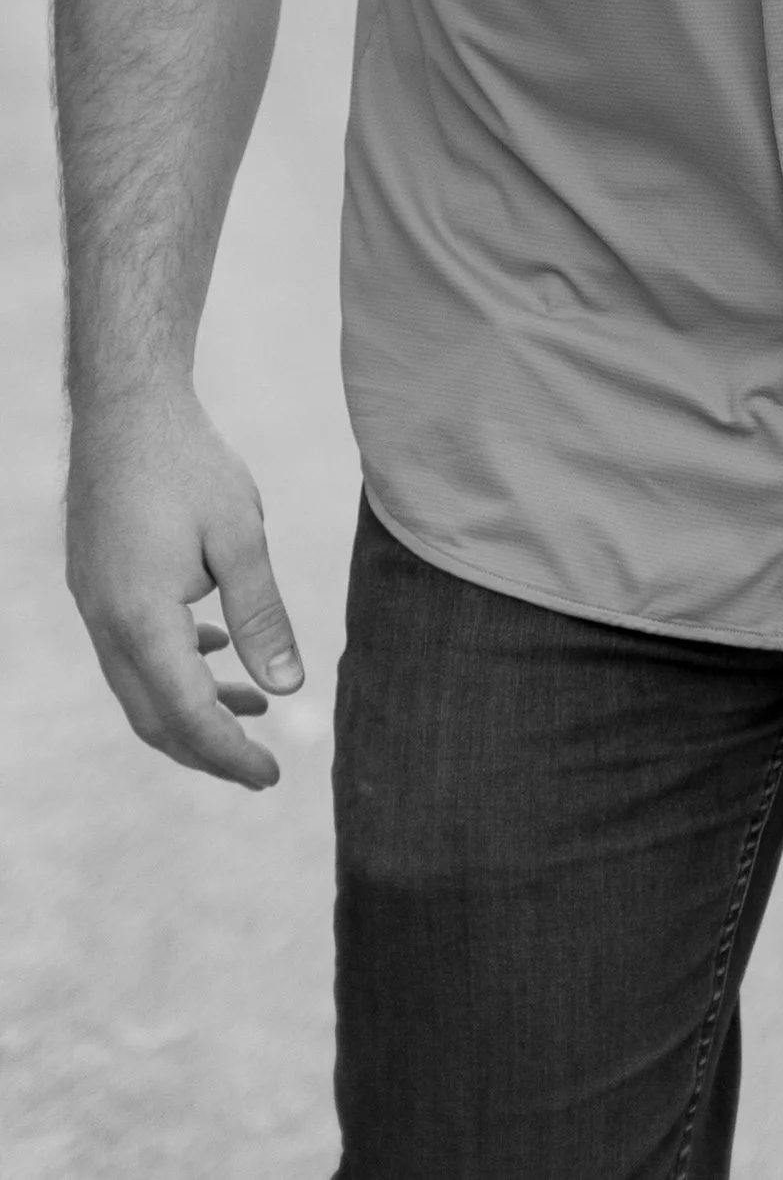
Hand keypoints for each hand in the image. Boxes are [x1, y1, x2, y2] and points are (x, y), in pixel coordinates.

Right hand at [66, 381, 303, 787]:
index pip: (186, 714)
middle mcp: (106, 623)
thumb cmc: (188, 464)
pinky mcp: (97, 585)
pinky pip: (131, 651)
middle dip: (207, 748)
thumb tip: (286, 689)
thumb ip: (262, 615)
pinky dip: (174, 667)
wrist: (125, 408)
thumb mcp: (240, 537)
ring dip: (192, 707)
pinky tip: (216, 650)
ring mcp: (94, 605)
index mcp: (141, 619)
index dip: (228, 754)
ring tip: (253, 711)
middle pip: (154, 716)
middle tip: (262, 766)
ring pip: (139, 687)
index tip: (271, 776)